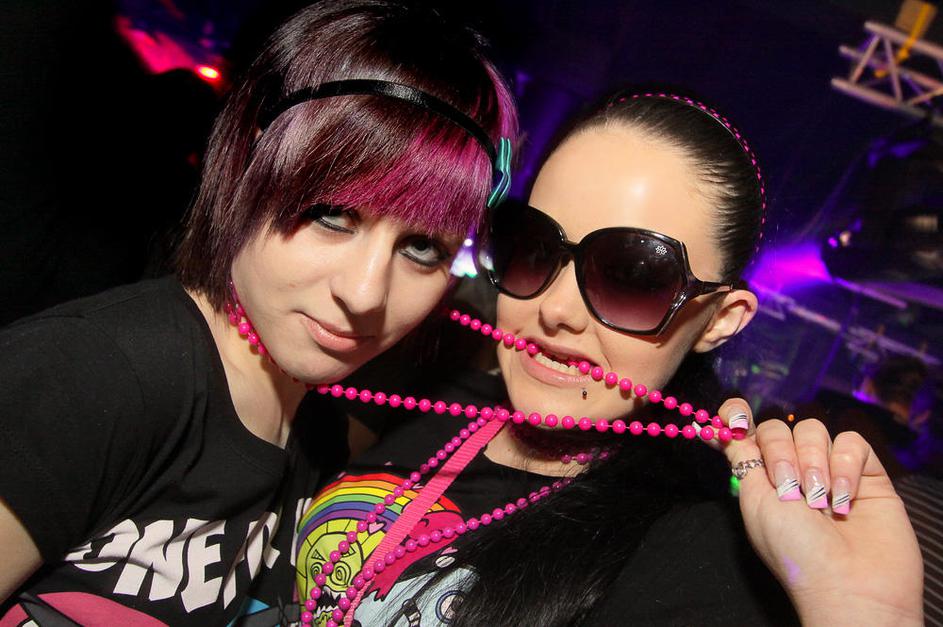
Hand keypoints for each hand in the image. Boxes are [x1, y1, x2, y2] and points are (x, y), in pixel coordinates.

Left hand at [717, 399, 923, 626]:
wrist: (849, 584)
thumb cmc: (795, 551)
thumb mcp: (755, 500)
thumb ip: (740, 458)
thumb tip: (710, 427)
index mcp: (760, 478)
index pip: (745, 431)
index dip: (737, 416)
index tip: (734, 420)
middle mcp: (793, 470)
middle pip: (778, 427)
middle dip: (780, 453)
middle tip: (790, 490)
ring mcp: (830, 470)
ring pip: (813, 430)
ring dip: (813, 462)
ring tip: (820, 502)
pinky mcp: (866, 473)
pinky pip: (852, 442)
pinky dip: (845, 465)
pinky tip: (844, 497)